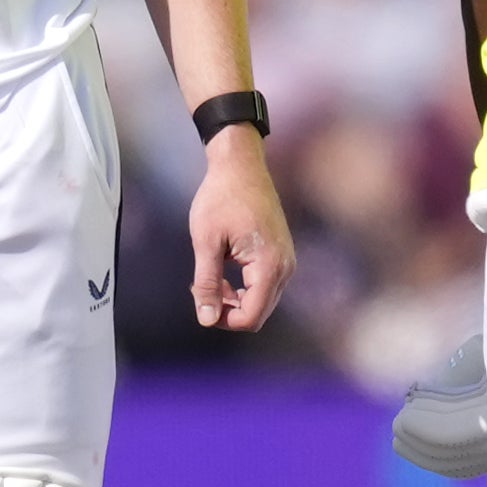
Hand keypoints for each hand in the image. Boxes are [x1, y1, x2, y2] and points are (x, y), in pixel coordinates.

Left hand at [188, 127, 293, 331]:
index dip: (223, 320)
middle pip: (258, 314)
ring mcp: (286, 262)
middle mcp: (285, 268)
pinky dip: (243, 288)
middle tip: (200, 287)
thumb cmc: (221, 198)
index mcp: (269, 265)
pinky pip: (264, 287)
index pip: (251, 317)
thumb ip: (207, 283)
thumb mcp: (206, 242)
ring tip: (209, 277)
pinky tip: (222, 270)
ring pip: (261, 302)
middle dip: (228, 310)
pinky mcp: (281, 256)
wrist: (241, 166)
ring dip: (235, 299)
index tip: (200, 298)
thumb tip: (206, 319)